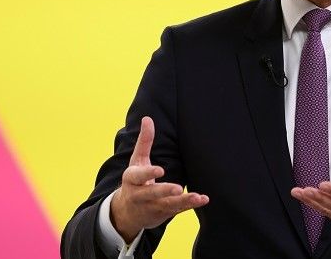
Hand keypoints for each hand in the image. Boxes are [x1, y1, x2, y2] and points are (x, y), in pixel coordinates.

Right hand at [111, 116, 208, 241]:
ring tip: (197, 197)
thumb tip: (147, 118)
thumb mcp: (137, 160)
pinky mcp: (163, 213)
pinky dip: (189, 205)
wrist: (127, 212)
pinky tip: (202, 199)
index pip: (138, 176)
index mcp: (132, 179)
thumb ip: (144, 141)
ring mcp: (151, 206)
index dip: (148, 173)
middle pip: (152, 193)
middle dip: (164, 191)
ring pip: (167, 205)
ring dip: (182, 201)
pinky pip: (177, 210)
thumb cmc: (135, 180)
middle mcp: (140, 195)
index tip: (160, 170)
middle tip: (177, 188)